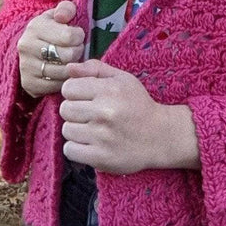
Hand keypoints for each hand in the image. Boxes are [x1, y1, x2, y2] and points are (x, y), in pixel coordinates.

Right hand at [17, 0, 85, 97]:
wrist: (30, 49)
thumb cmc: (51, 30)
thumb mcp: (58, 15)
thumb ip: (65, 9)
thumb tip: (63, 16)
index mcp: (35, 27)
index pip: (69, 36)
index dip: (79, 36)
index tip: (78, 36)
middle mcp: (27, 47)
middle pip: (68, 55)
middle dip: (77, 52)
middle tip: (76, 49)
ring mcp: (26, 67)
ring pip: (64, 72)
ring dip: (73, 67)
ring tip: (71, 60)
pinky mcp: (29, 84)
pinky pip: (57, 86)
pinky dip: (65, 80)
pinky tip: (65, 72)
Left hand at [59, 59, 200, 173]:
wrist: (161, 136)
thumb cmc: (139, 105)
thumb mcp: (123, 80)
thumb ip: (95, 69)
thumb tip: (68, 67)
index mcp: (109, 90)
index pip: (68, 88)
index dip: (75, 93)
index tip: (86, 98)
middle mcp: (105, 112)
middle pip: (65, 110)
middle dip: (75, 112)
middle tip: (91, 115)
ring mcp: (102, 137)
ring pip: (66, 130)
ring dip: (76, 130)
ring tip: (93, 130)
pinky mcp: (100, 157)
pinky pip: (69, 150)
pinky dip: (77, 149)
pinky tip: (91, 144)